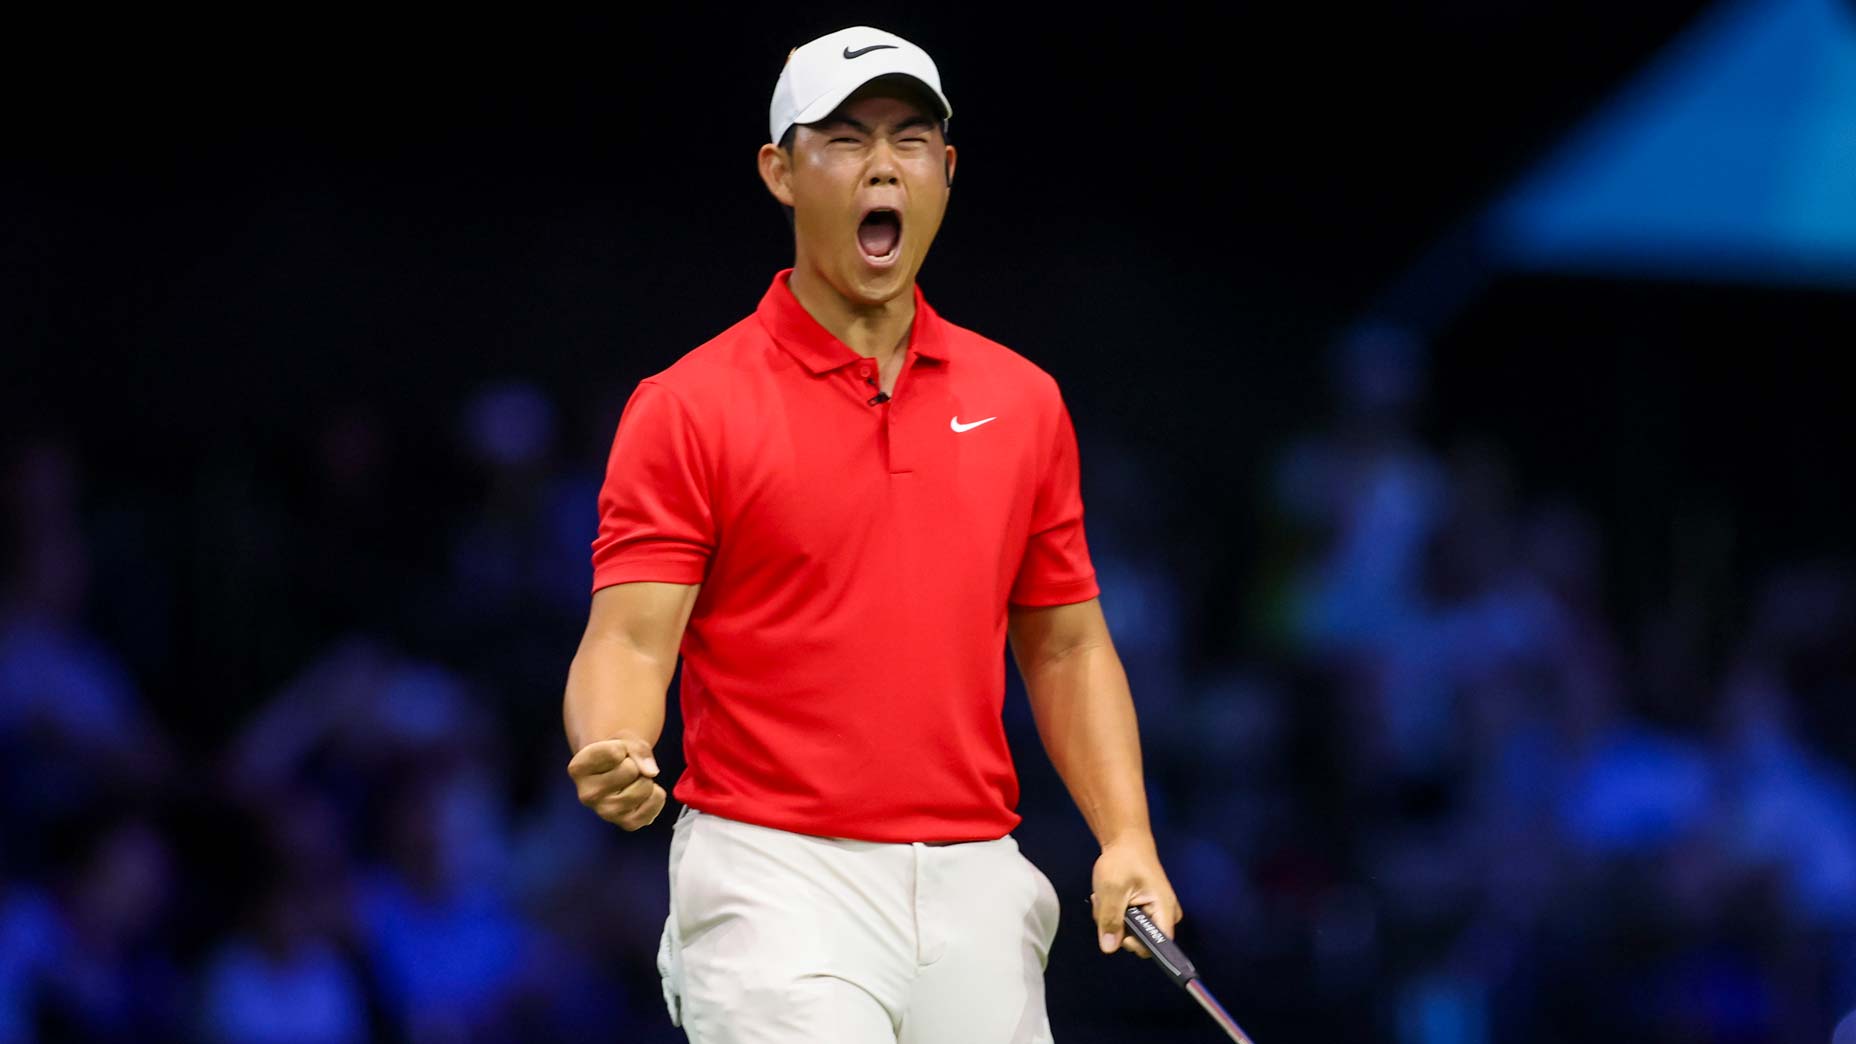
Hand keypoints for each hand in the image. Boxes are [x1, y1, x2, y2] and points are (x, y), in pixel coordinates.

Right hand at [567, 731, 666, 829]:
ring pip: (645, 786)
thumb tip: (652, 773)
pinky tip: (640, 794)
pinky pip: (657, 801)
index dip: (622, 747)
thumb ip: (638, 749)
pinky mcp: (627, 824)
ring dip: (645, 779)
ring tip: (631, 782)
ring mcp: (606, 813)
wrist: (614, 773)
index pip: (615, 752)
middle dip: (635, 765)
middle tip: (624, 769)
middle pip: (630, 770)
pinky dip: (656, 793)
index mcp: (578, 769)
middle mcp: (586, 795)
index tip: (614, 754)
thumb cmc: (616, 753)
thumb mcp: (623, 740)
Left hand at [1089, 836, 1181, 957]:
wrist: (1126, 843)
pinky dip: (1113, 914)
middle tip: (1105, 905)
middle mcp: (1163, 916)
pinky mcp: (1143, 913)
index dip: (1135, 944)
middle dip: (1117, 928)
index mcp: (1164, 910)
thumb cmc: (1124, 860)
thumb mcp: (1112, 889)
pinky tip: (1109, 898)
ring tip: (1106, 897)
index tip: (1118, 930)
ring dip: (1111, 919)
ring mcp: (1153, 915)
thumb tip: (1109, 947)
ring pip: (1129, 934)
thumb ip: (1111, 919)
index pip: (1157, 945)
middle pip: (1139, 941)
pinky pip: (1126, 925)